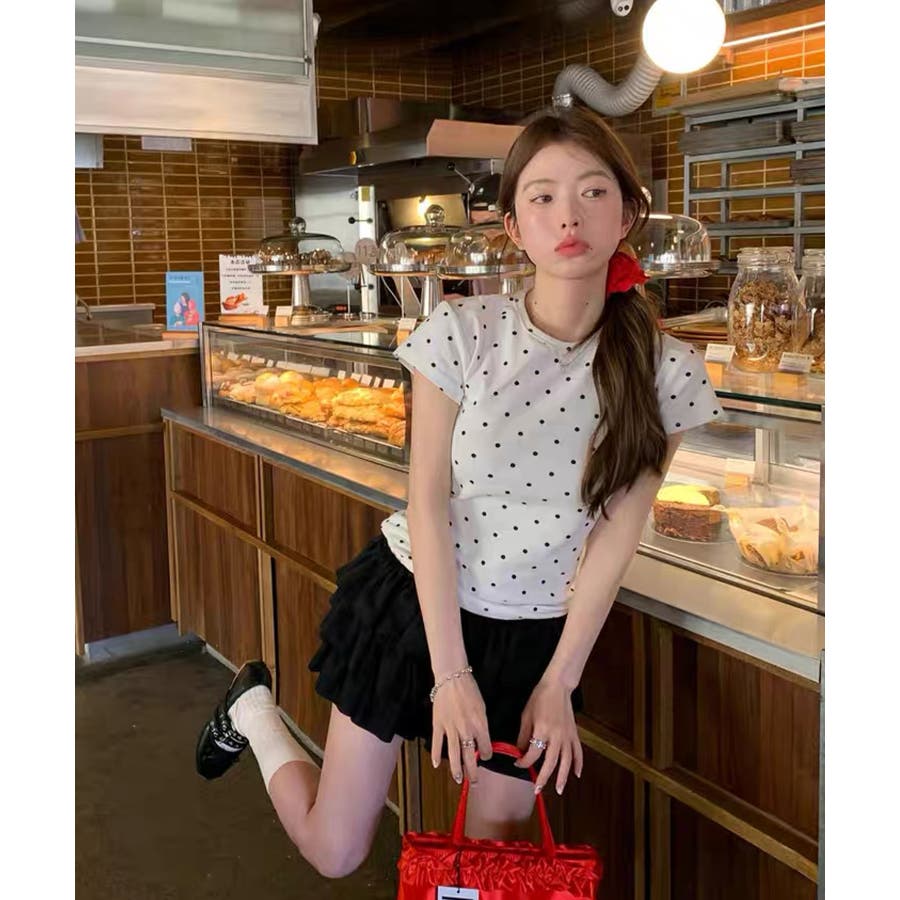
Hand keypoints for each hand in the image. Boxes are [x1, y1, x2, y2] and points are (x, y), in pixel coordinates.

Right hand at [431, 672, 491, 784]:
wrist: (452, 678)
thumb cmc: (470, 690)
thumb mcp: (482, 708)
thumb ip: (481, 725)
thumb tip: (481, 740)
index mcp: (480, 724)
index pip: (485, 747)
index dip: (486, 755)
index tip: (485, 756)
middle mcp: (466, 729)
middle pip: (470, 756)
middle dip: (472, 771)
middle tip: (473, 782)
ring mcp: (451, 728)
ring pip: (454, 754)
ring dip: (456, 769)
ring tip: (457, 779)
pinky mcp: (438, 724)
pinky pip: (437, 743)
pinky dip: (436, 754)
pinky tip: (436, 764)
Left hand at [515, 676, 582, 794]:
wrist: (558, 686)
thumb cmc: (540, 698)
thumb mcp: (526, 715)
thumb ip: (523, 736)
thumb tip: (520, 751)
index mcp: (542, 731)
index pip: (533, 754)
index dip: (524, 761)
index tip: (518, 763)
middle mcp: (556, 736)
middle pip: (550, 763)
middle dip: (543, 777)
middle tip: (537, 789)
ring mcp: (567, 736)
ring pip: (566, 761)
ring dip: (563, 777)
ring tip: (559, 790)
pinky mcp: (574, 734)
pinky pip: (578, 752)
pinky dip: (578, 764)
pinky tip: (577, 774)